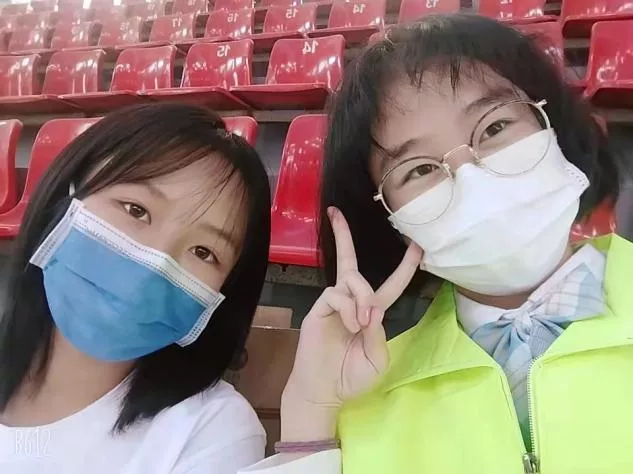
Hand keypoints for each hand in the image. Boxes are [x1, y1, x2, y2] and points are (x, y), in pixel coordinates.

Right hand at [281, 207, 421, 440]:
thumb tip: (372, 307)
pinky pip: (337, 294)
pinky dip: (348, 307)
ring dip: (363, 298)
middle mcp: (351, 301)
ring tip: (361, 324)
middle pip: (350, 261)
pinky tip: (351, 324)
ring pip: (352, 278)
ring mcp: (333, 303)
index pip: (390, 284)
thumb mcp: (377, 359)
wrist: (323, 391)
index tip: (416, 245)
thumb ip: (379, 332)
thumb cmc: (351, 377)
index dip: (404, 266)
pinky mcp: (319, 308)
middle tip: (337, 217)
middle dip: (343, 236)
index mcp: (370, 313)